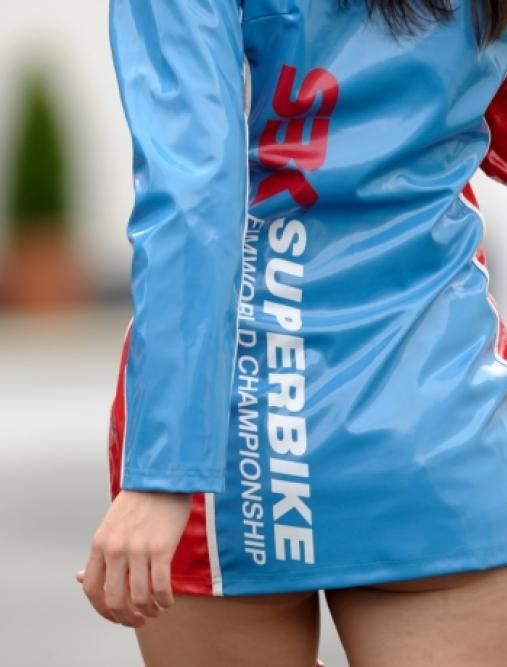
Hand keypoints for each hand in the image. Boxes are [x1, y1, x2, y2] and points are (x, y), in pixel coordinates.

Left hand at [75, 489, 191, 626]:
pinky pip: (160, 587)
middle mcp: (115, 548)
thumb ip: (98, 554)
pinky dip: (165, 600)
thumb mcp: (110, 525)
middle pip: (114, 599)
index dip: (103, 610)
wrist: (163, 476)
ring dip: (149, 610)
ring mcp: (137, 548)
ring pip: (139, 597)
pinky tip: (169, 600)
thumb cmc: (140, 499)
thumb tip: (78, 578)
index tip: (116, 615)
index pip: (91, 588)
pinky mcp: (161, 547)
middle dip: (127, 617)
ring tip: (157, 609)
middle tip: (139, 619)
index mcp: (100, 542)